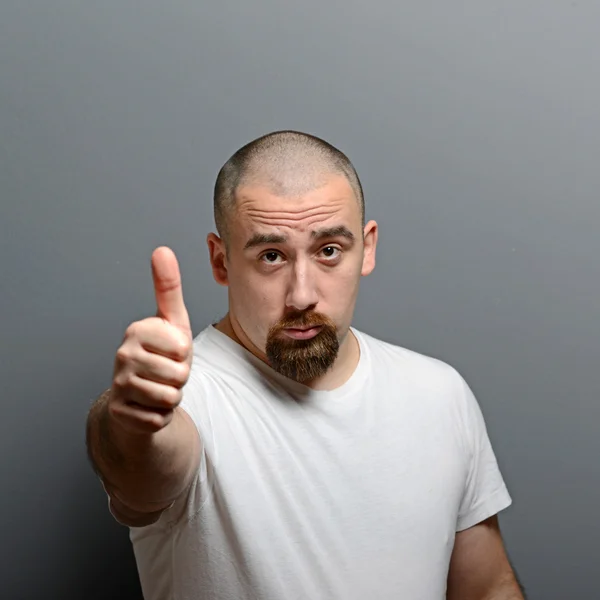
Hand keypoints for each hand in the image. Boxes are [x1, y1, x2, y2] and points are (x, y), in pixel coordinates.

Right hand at [108, 247, 192, 434]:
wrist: (142, 394)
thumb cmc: (163, 354)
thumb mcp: (173, 321)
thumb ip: (168, 287)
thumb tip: (162, 249)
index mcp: (136, 330)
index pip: (183, 348)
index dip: (185, 354)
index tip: (172, 352)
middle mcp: (121, 355)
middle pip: (179, 375)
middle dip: (180, 379)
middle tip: (166, 373)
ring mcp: (117, 385)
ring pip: (170, 398)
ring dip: (172, 397)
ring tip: (159, 387)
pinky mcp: (118, 412)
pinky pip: (159, 418)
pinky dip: (161, 416)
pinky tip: (149, 405)